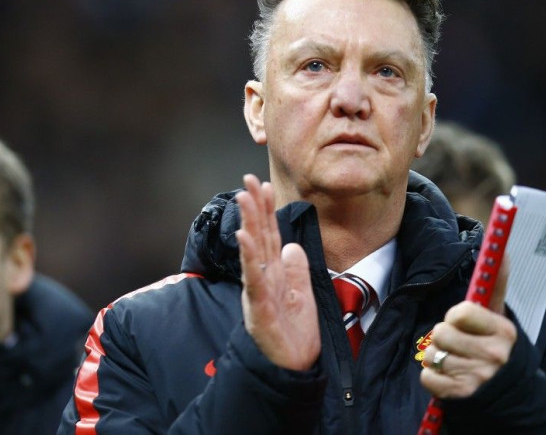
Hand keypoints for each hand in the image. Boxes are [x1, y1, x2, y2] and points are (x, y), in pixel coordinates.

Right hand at [235, 174, 320, 370]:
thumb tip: (292, 246)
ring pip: (253, 251)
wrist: (294, 367)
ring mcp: (259, 291)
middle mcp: (264, 277)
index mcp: (275, 273)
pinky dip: (249, 257)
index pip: (270, 235)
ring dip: (248, 223)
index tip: (264, 184)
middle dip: (254, 206)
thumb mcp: (302, 293)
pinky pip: (254, 278)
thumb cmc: (295, 333)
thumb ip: (296, 269)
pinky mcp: (259, 308)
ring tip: (244, 198)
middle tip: (249, 178)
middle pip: (259, 236)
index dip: (267, 210)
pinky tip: (245, 237)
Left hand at [420, 256, 515, 398]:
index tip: (463, 319)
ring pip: (432, 355)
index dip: (456, 315)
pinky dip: (432, 377)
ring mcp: (479, 377)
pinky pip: (428, 378)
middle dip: (443, 336)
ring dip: (436, 356)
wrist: (507, 390)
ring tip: (452, 358)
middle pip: (442, 334)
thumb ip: (497, 281)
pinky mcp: (463, 396)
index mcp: (503, 330)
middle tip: (456, 342)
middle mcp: (495, 355)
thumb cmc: (494, 342)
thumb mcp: (498, 314)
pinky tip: (447, 376)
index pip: (461, 312)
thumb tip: (503, 248)